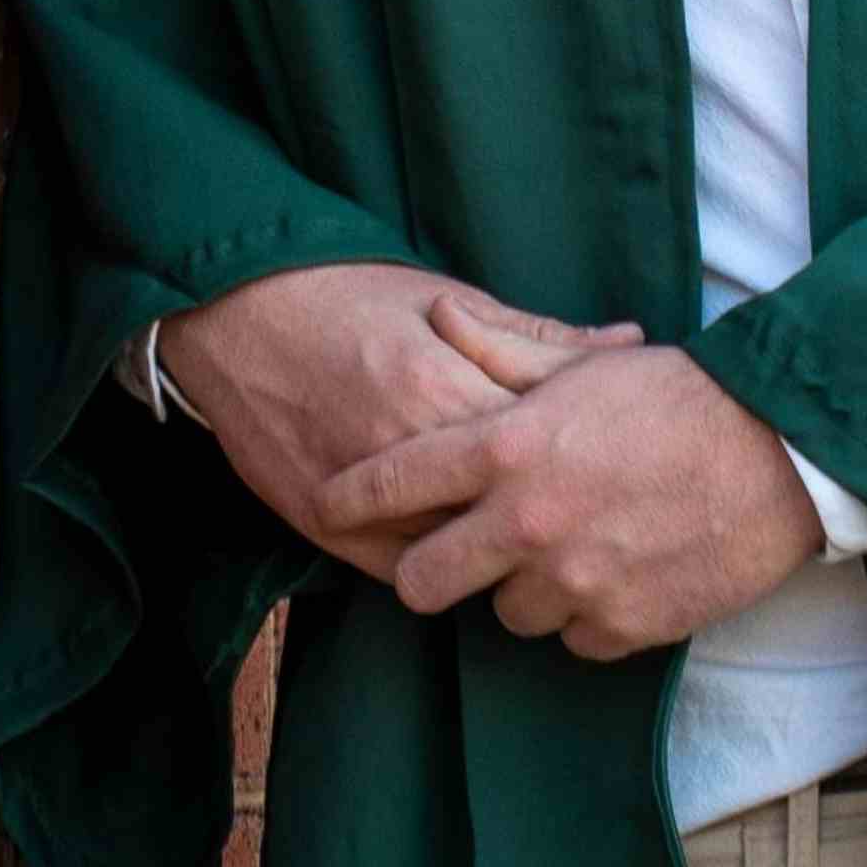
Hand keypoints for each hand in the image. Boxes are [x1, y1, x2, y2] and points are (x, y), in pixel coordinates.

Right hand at [160, 264, 634, 571]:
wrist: (239, 313)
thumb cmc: (351, 296)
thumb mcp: (451, 299)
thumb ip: (537, 337)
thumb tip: (628, 343)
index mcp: (444, 386)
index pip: (540, 447)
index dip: (585, 461)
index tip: (615, 468)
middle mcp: (404, 450)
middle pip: (500, 514)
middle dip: (548, 524)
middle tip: (585, 522)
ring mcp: (359, 495)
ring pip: (449, 555)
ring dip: (491, 555)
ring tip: (535, 550)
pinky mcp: (320, 524)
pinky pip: (393, 570)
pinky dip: (430, 565)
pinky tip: (462, 558)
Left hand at [314, 343, 822, 660]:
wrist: (778, 454)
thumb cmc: (677, 397)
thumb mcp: (580, 366)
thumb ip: (498, 350)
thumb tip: (436, 314)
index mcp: (506, 450)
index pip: (391, 484)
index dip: (348, 497)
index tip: (327, 503)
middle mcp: (526, 524)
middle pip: (424, 582)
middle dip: (428, 571)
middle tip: (451, 555)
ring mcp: (571, 584)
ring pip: (504, 615)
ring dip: (521, 590)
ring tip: (564, 549)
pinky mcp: (618, 628)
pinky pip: (571, 639)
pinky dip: (584, 616)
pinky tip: (614, 573)